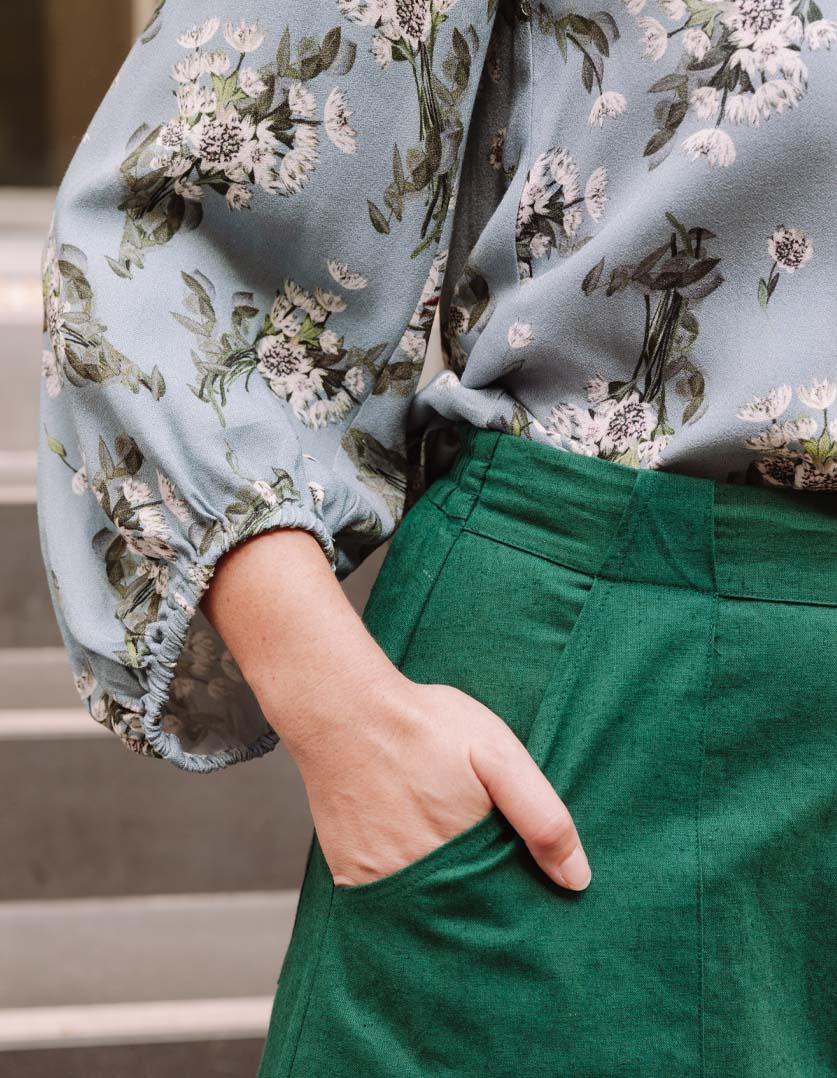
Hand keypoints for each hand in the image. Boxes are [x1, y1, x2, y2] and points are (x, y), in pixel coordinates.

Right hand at [199, 526, 590, 891]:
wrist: (342, 709)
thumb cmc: (423, 725)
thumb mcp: (499, 755)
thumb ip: (541, 817)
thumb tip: (576, 879)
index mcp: (467, 855)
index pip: (507, 906)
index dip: (520, 896)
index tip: (525, 880)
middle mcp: (423, 881)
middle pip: (466, 914)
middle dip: (482, 901)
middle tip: (478, 851)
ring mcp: (382, 883)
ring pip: (427, 912)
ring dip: (442, 895)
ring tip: (442, 848)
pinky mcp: (349, 876)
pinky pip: (386, 902)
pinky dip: (404, 888)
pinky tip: (408, 846)